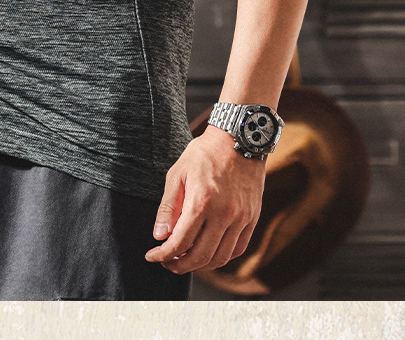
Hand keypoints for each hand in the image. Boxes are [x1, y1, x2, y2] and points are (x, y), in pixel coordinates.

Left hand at [144, 125, 264, 273]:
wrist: (238, 139)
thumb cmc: (204, 154)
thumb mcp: (177, 174)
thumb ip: (168, 207)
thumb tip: (159, 236)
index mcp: (202, 202)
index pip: (180, 242)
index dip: (163, 254)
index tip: (152, 256)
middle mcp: (224, 215)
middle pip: (200, 257)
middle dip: (179, 265)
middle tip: (166, 262)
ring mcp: (241, 218)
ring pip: (220, 258)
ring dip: (200, 265)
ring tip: (185, 259)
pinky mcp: (252, 218)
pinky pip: (238, 249)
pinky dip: (221, 258)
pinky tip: (208, 252)